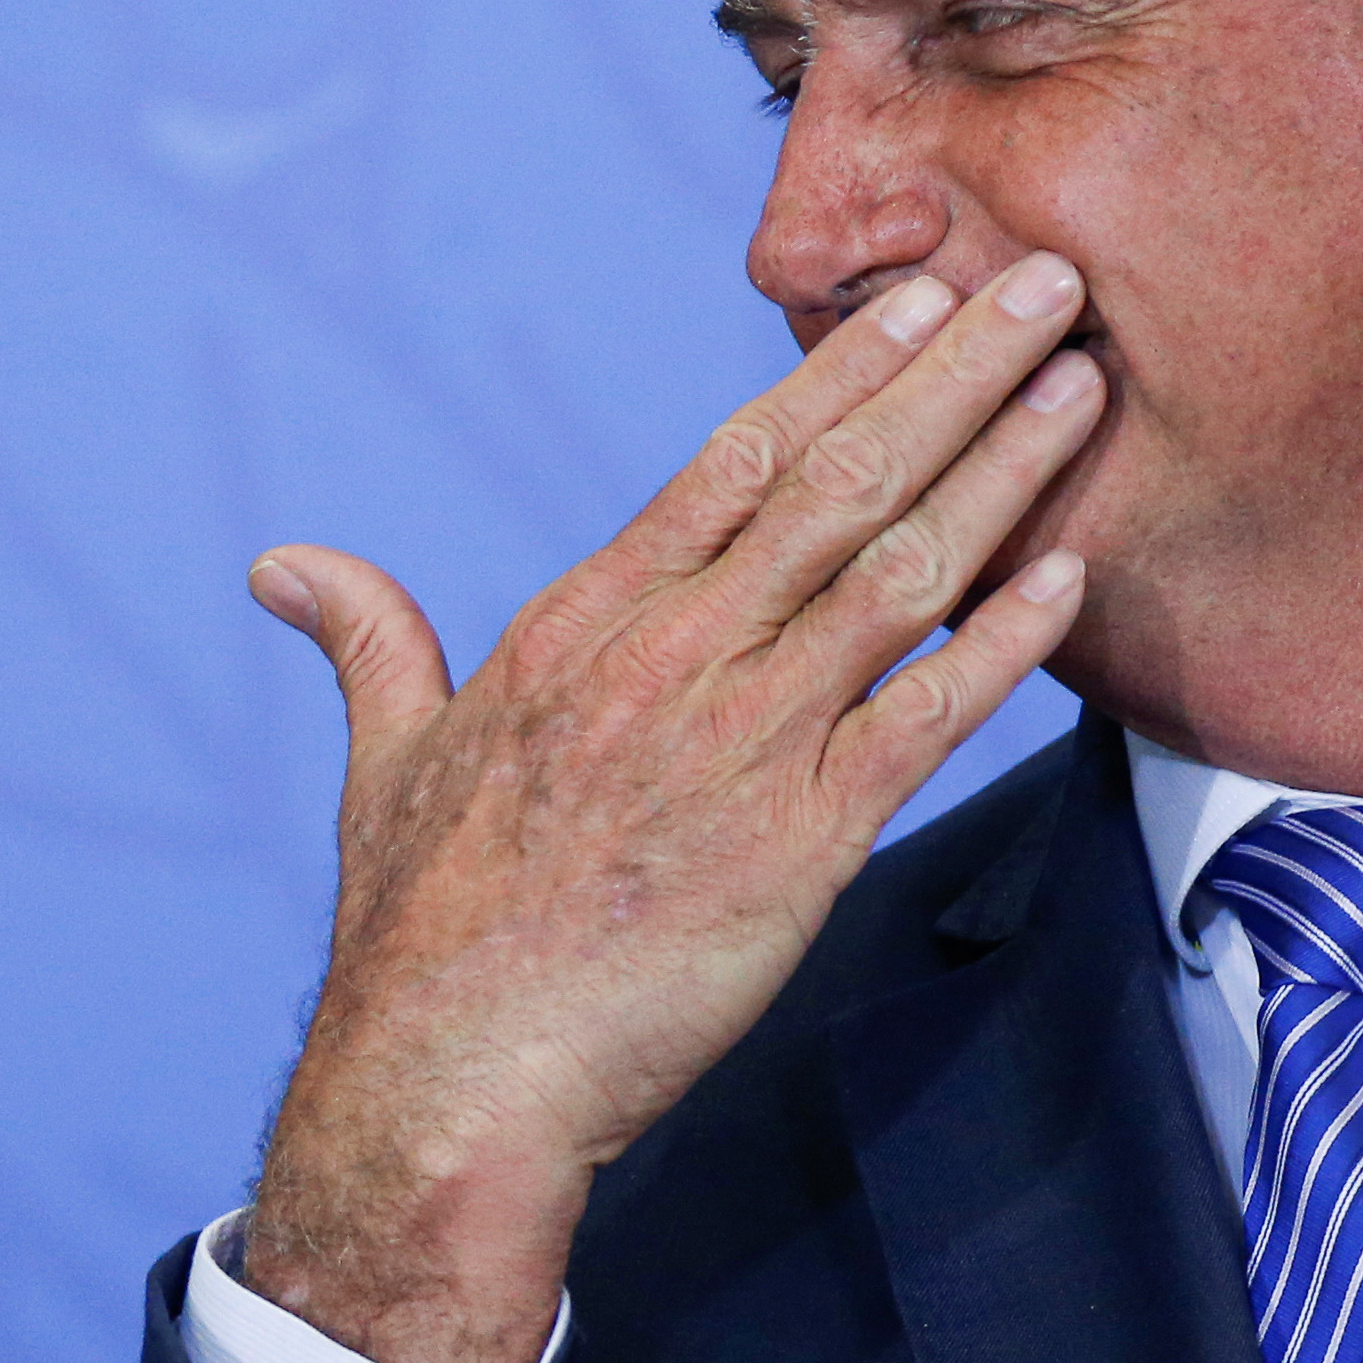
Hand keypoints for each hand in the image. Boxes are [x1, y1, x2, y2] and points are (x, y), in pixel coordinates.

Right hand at [236, 255, 1103, 1362]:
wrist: (456, 1077)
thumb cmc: (420, 931)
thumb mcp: (386, 760)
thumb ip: (370, 641)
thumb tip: (284, 568)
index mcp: (582, 622)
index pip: (733, 460)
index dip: (837, 370)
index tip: (915, 295)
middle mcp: (671, 658)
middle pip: (836, 482)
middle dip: (951, 374)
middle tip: (1045, 285)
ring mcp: (742, 745)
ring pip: (898, 576)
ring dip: (1000, 475)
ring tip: (1078, 390)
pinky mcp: (804, 843)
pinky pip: (927, 721)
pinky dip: (1006, 646)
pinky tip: (1072, 576)